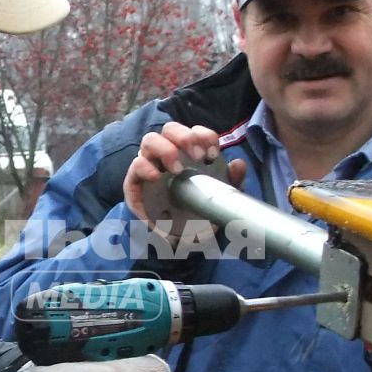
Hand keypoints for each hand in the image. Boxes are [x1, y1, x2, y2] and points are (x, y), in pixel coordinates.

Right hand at [123, 123, 247, 241]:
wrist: (176, 242)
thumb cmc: (195, 214)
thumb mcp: (218, 199)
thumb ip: (231, 182)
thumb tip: (238, 164)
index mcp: (188, 154)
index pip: (194, 132)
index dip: (204, 136)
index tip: (213, 153)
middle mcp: (167, 155)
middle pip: (170, 129)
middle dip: (184, 137)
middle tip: (197, 156)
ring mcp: (149, 166)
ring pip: (150, 141)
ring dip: (165, 149)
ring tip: (177, 169)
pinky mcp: (134, 182)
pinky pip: (136, 166)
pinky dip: (145, 167)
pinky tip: (156, 176)